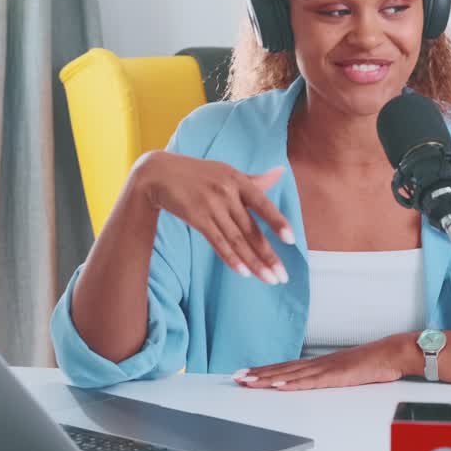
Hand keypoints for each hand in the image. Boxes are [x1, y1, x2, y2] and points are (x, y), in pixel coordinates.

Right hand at [133, 151, 292, 284]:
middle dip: (269, 255)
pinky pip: (217, 242)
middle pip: (251, 230)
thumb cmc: (198, 173)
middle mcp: (226, 193)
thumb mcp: (227, 171)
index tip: (291, 240)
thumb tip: (281, 172)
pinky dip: (231, 258)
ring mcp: (211, 207)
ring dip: (254, 263)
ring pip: (237, 240)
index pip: (263, 204)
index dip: (277, 222)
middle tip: (282, 276)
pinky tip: (244, 272)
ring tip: (269, 279)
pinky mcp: (196, 218)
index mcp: (238, 181)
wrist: (159, 173)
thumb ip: (254, 179)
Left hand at [233, 335, 419, 390]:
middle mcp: (318, 364)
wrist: (392, 353)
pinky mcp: (335, 376)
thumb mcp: (347, 372)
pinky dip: (292, 383)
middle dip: (258, 374)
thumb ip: (331, 377)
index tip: (247, 373)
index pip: (286, 368)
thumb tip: (316, 383)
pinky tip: (278, 385)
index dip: (265, 371)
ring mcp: (326, 369)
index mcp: (320, 364)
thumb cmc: (373, 363)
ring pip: (290, 374)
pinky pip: (310, 381)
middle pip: (282, 370)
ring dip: (267, 378)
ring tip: (248, 381)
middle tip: (237, 378)